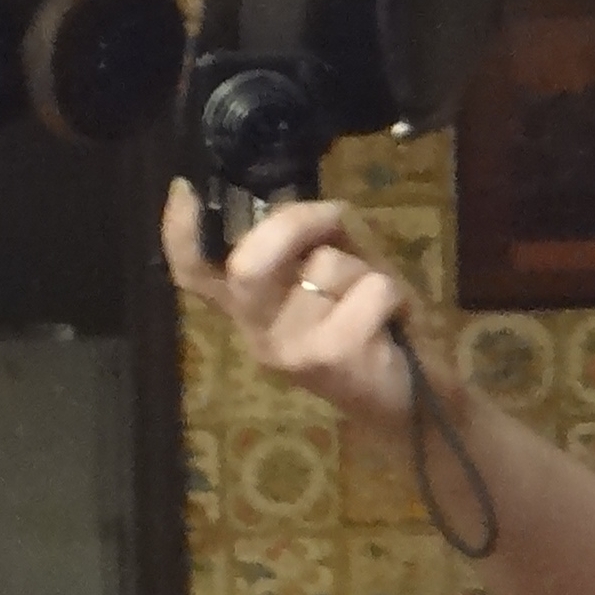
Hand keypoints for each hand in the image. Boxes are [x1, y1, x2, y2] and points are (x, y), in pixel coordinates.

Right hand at [161, 184, 431, 432]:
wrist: (414, 404)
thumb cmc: (375, 330)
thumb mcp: (340, 276)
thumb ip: (312, 242)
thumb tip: (307, 210)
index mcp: (250, 312)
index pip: (195, 276)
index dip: (181, 232)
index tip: (184, 189)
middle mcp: (257, 335)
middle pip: (248, 262)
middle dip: (295, 224)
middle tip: (333, 219)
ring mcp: (289, 350)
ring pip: (324, 264)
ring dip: (366, 270)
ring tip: (380, 304)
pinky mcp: (330, 357)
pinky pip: (369, 288)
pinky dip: (394, 293)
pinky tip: (397, 322)